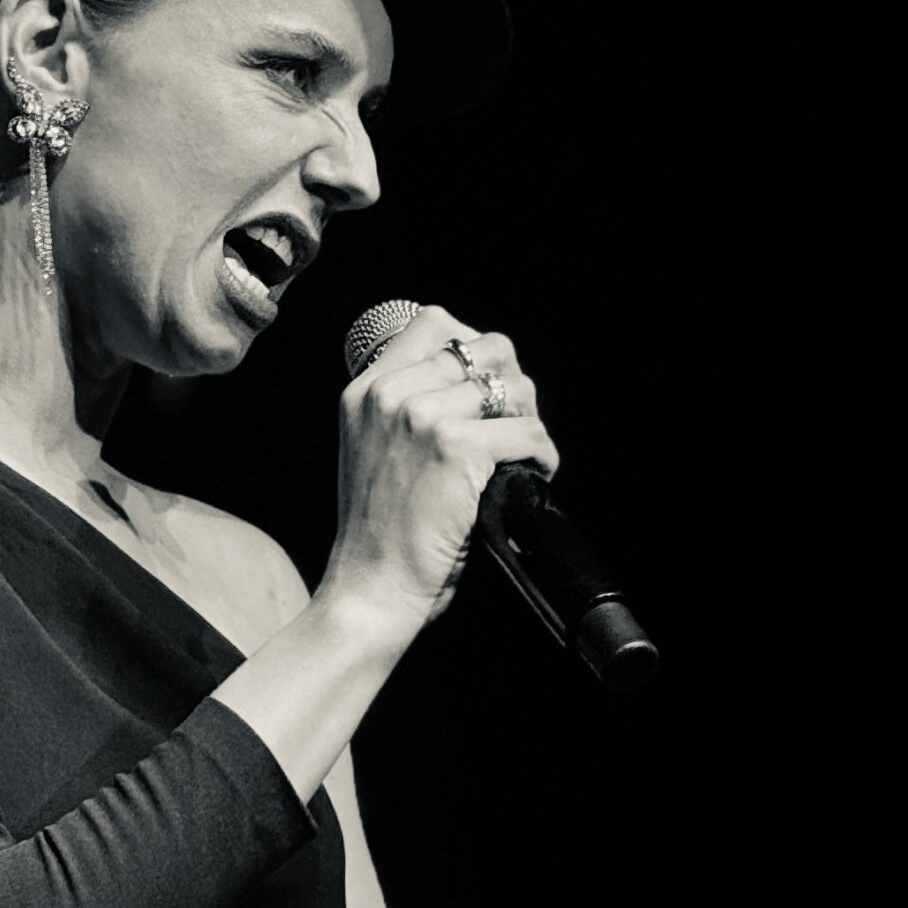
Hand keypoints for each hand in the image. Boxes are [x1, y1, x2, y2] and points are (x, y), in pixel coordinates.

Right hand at [320, 305, 559, 633]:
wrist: (370, 585)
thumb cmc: (378, 531)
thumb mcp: (369, 449)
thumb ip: (402, 408)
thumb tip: (475, 383)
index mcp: (365, 389)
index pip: (434, 321)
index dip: (473, 347)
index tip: (484, 388)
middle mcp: (388, 393)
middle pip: (487, 347)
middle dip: (513, 386)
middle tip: (512, 427)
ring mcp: (421, 416)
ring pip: (514, 387)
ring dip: (530, 422)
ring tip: (522, 456)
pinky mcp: (455, 447)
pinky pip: (528, 432)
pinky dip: (542, 456)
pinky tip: (531, 477)